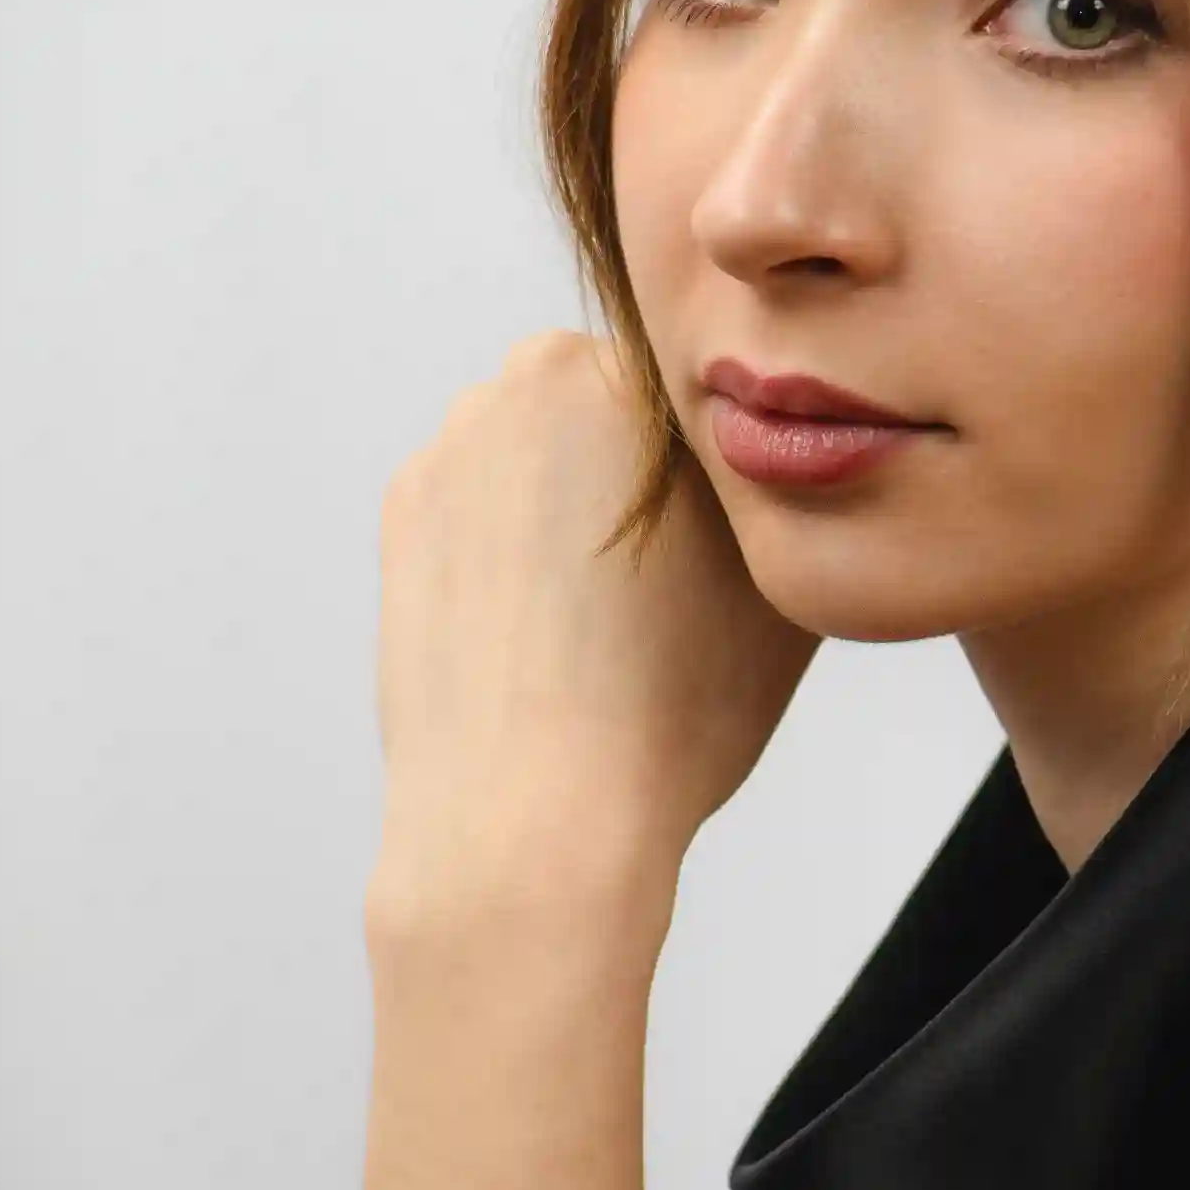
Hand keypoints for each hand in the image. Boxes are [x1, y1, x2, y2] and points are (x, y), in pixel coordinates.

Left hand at [369, 330, 818, 929]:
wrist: (534, 816)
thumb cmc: (676, 705)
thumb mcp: (785, 577)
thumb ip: (783, 482)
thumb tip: (781, 458)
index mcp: (640, 373)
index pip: (702, 381)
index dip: (730, 456)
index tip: (738, 527)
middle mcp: (535, 378)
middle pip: (613, 402)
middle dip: (640, 467)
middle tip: (678, 576)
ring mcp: (456, 440)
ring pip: (540, 449)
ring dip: (570, 502)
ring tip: (609, 614)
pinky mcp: (404, 507)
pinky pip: (481, 502)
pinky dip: (510, 549)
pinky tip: (545, 628)